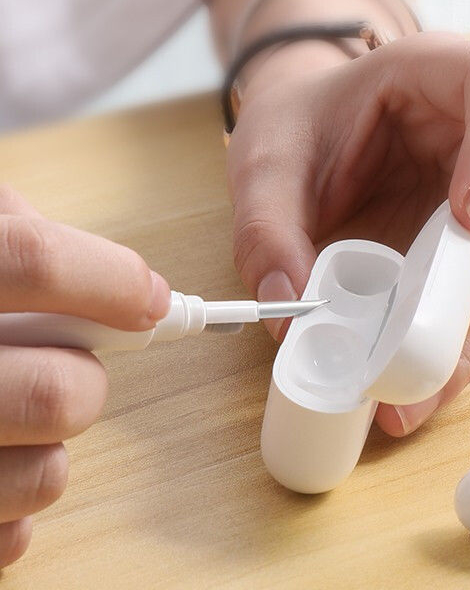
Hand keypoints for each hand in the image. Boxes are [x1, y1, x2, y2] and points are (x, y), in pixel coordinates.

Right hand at [0, 186, 170, 568]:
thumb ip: (19, 236)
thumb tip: (130, 281)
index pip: (33, 261)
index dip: (112, 279)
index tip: (150, 298)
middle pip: (57, 390)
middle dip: (87, 377)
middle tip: (65, 363)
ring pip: (46, 474)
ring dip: (52, 442)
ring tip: (10, 414)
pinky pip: (11, 537)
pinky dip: (17, 500)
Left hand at [226, 31, 469, 435]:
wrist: (315, 131)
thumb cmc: (303, 122)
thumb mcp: (266, 155)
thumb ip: (267, 222)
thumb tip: (288, 311)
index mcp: (449, 78)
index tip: (467, 216)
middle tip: (413, 354)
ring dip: (462, 340)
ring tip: (405, 399)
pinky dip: (449, 353)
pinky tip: (412, 393)